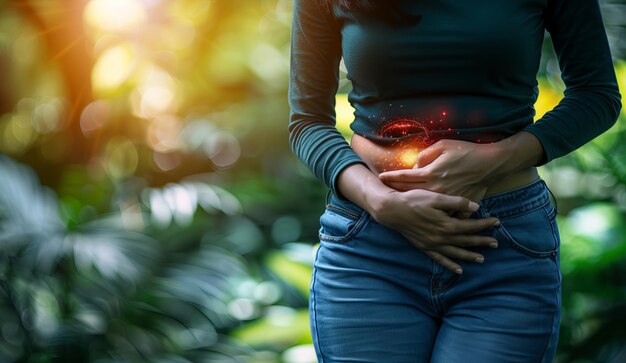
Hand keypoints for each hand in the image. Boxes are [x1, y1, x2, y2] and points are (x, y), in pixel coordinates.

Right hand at [370, 187, 499, 274]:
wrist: (392, 210)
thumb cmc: (414, 200)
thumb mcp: (436, 197)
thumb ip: (456, 202)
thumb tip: (475, 207)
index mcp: (447, 224)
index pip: (471, 226)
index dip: (485, 224)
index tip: (497, 222)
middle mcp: (441, 238)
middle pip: (466, 241)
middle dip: (482, 241)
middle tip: (496, 243)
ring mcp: (432, 244)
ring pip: (455, 252)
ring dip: (469, 255)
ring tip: (482, 258)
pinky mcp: (424, 247)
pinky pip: (440, 259)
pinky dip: (450, 265)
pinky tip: (458, 270)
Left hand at [378, 139, 502, 217]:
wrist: (491, 164)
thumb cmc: (467, 151)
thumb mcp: (443, 146)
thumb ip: (425, 155)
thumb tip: (415, 165)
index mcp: (431, 173)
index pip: (405, 176)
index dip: (391, 177)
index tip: (380, 177)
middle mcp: (436, 188)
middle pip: (410, 192)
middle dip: (395, 191)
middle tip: (382, 191)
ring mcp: (447, 199)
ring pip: (424, 204)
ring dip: (411, 203)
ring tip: (398, 204)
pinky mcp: (458, 205)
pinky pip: (443, 213)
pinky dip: (434, 213)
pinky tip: (425, 214)